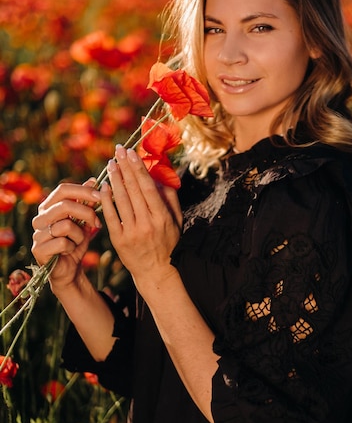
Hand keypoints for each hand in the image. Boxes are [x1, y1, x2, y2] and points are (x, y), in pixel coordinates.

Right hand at [31, 179, 101, 290]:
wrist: (70, 270)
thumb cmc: (76, 243)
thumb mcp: (84, 221)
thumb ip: (87, 202)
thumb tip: (93, 180)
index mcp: (48, 207)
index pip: (62, 189)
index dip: (83, 190)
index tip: (101, 196)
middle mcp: (39, 218)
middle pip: (64, 205)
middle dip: (86, 213)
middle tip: (97, 222)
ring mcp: (37, 234)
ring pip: (66, 225)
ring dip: (80, 235)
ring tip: (78, 241)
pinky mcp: (39, 250)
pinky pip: (63, 243)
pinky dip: (72, 247)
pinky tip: (70, 252)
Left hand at [100, 145, 181, 290]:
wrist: (156, 272)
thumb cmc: (168, 242)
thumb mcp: (176, 220)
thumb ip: (170, 198)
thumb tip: (158, 176)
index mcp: (162, 217)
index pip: (148, 188)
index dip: (138, 168)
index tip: (132, 153)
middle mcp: (147, 224)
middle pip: (133, 190)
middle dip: (125, 167)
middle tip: (118, 150)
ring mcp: (132, 233)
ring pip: (121, 200)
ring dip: (114, 179)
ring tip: (111, 164)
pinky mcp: (119, 240)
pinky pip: (110, 216)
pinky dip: (106, 200)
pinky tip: (104, 187)